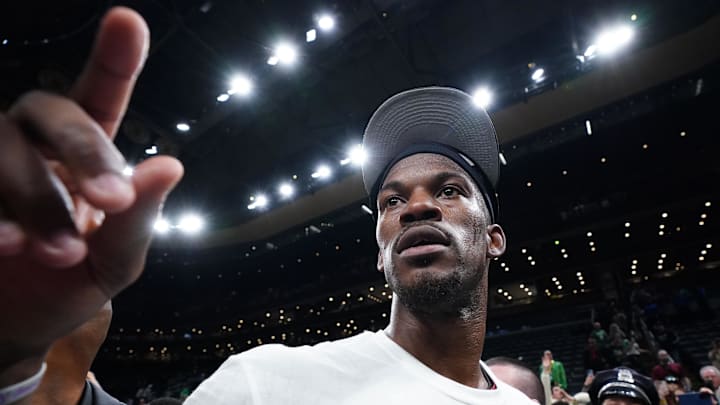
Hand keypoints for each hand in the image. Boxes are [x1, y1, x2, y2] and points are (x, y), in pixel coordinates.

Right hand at [0, 7, 182, 385]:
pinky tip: (4, 245)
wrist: (10, 328)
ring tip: (60, 252)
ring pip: (1, 144)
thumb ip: (138, 221)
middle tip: (112, 201)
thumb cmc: (67, 286)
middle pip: (50, 110)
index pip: (100, 97)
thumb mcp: (114, 265)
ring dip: (36, 197)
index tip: (127, 21)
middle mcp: (31, 144)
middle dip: (85, 151)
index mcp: (83, 155)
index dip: (114, 58)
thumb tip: (169, 166)